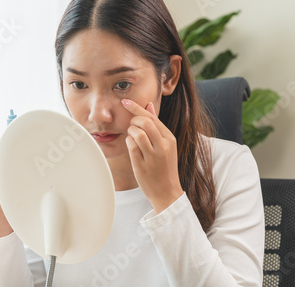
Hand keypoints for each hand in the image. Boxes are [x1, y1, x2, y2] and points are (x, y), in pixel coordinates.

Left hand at [121, 98, 183, 213]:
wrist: (167, 192)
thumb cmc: (164, 167)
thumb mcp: (165, 144)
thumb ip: (156, 124)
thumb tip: (149, 105)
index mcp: (169, 138)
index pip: (151, 117)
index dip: (136, 107)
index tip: (125, 101)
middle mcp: (163, 146)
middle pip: (144, 122)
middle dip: (133, 121)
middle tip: (130, 126)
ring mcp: (153, 156)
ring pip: (137, 133)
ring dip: (130, 132)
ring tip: (132, 137)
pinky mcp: (142, 165)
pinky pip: (131, 146)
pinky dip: (128, 143)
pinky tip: (131, 146)